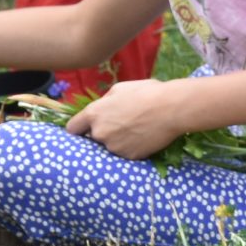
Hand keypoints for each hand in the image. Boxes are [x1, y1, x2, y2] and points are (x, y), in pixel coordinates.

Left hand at [64, 80, 185, 159]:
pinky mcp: (129, 156)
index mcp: (94, 113)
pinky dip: (132, 147)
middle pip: (93, 138)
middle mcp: (99, 133)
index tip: (86, 128)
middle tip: (121, 125)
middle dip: (103, 133)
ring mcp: (114, 147)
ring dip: (118, 141)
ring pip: (111, 146)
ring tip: (137, 129)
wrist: (172, 108)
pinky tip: (144, 137)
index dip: (79, 128)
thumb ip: (105, 101)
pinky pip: (126, 153)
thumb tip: (102, 107)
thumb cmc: (147, 93)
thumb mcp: (121, 88)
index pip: (72, 128)